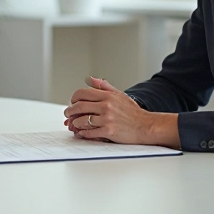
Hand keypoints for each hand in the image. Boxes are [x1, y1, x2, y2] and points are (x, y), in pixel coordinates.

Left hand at [63, 77, 178, 147]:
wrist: (146, 126)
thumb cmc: (134, 112)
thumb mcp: (120, 95)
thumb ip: (104, 87)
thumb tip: (91, 79)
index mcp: (107, 96)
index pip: (82, 93)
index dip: (74, 98)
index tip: (73, 102)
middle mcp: (106, 106)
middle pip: (79, 106)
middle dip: (70, 111)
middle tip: (67, 114)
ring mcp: (107, 119)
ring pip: (82, 120)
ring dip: (75, 123)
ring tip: (74, 125)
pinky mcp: (108, 131)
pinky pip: (89, 132)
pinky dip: (82, 133)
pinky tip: (81, 133)